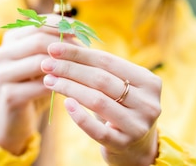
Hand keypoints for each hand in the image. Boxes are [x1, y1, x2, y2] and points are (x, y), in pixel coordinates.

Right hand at [0, 18, 75, 154]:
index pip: (39, 23)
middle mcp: (1, 53)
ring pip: (40, 62)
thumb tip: (80, 27)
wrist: (13, 122)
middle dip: (66, 46)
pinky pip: (41, 86)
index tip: (85, 31)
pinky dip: (61, 85)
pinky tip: (76, 87)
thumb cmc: (34, 86)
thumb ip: (55, 43)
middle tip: (88, 53)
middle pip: (39, 41)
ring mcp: (2, 74)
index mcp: (10, 39)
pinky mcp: (8, 95)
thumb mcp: (43, 61)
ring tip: (85, 69)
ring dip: (66, 65)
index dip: (64, 25)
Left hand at [41, 42, 161, 165]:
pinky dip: (80, 116)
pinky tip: (66, 104)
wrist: (136, 147)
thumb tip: (62, 47)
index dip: (78, 53)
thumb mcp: (118, 86)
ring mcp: (138, 125)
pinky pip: (97, 130)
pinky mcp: (124, 144)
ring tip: (49, 80)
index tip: (53, 47)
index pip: (108, 61)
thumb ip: (99, 69)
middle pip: (101, 79)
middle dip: (70, 69)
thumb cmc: (121, 107)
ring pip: (97, 101)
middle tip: (46, 64)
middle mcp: (147, 102)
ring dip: (69, 88)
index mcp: (148, 80)